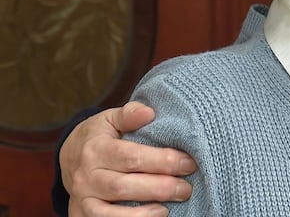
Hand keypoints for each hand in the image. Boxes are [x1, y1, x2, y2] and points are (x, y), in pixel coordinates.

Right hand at [61, 102, 196, 216]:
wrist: (70, 157)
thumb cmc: (100, 136)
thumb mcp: (111, 119)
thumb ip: (130, 114)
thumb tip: (148, 112)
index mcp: (95, 149)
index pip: (131, 157)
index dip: (163, 161)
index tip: (188, 163)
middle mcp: (85, 176)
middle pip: (123, 186)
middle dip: (159, 188)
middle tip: (186, 189)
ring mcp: (82, 198)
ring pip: (110, 212)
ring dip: (142, 214)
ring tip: (167, 209)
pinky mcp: (80, 214)